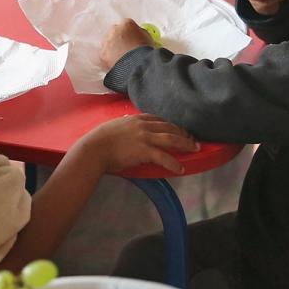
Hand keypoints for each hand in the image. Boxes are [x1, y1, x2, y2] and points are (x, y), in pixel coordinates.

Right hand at [73, 114, 199, 174]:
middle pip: (169, 127)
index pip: (159, 119)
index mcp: (136, 119)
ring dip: (186, 144)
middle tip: (192, 139)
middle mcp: (143, 125)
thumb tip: (127, 125)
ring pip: (172, 139)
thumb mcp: (114, 126)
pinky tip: (181, 168)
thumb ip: (125, 125)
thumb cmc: (99, 140)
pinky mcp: (144, 151)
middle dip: (183, 133)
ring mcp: (145, 137)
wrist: (94, 149)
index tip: (178, 130)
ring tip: (195, 149)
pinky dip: (174, 163)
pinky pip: (164, 157)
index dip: (171, 125)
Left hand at [99, 19, 152, 67]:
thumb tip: (137, 36)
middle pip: (115, 32)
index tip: (132, 39)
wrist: (137, 65)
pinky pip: (104, 55)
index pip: (127, 25)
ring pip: (108, 43)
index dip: (130, 33)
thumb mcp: (148, 38)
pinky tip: (116, 64)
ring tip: (121, 58)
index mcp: (127, 24)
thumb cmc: (145, 52)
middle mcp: (114, 30)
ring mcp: (106, 42)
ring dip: (113, 48)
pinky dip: (108, 59)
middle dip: (119, 39)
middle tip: (125, 49)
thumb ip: (140, 33)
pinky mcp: (102, 54)